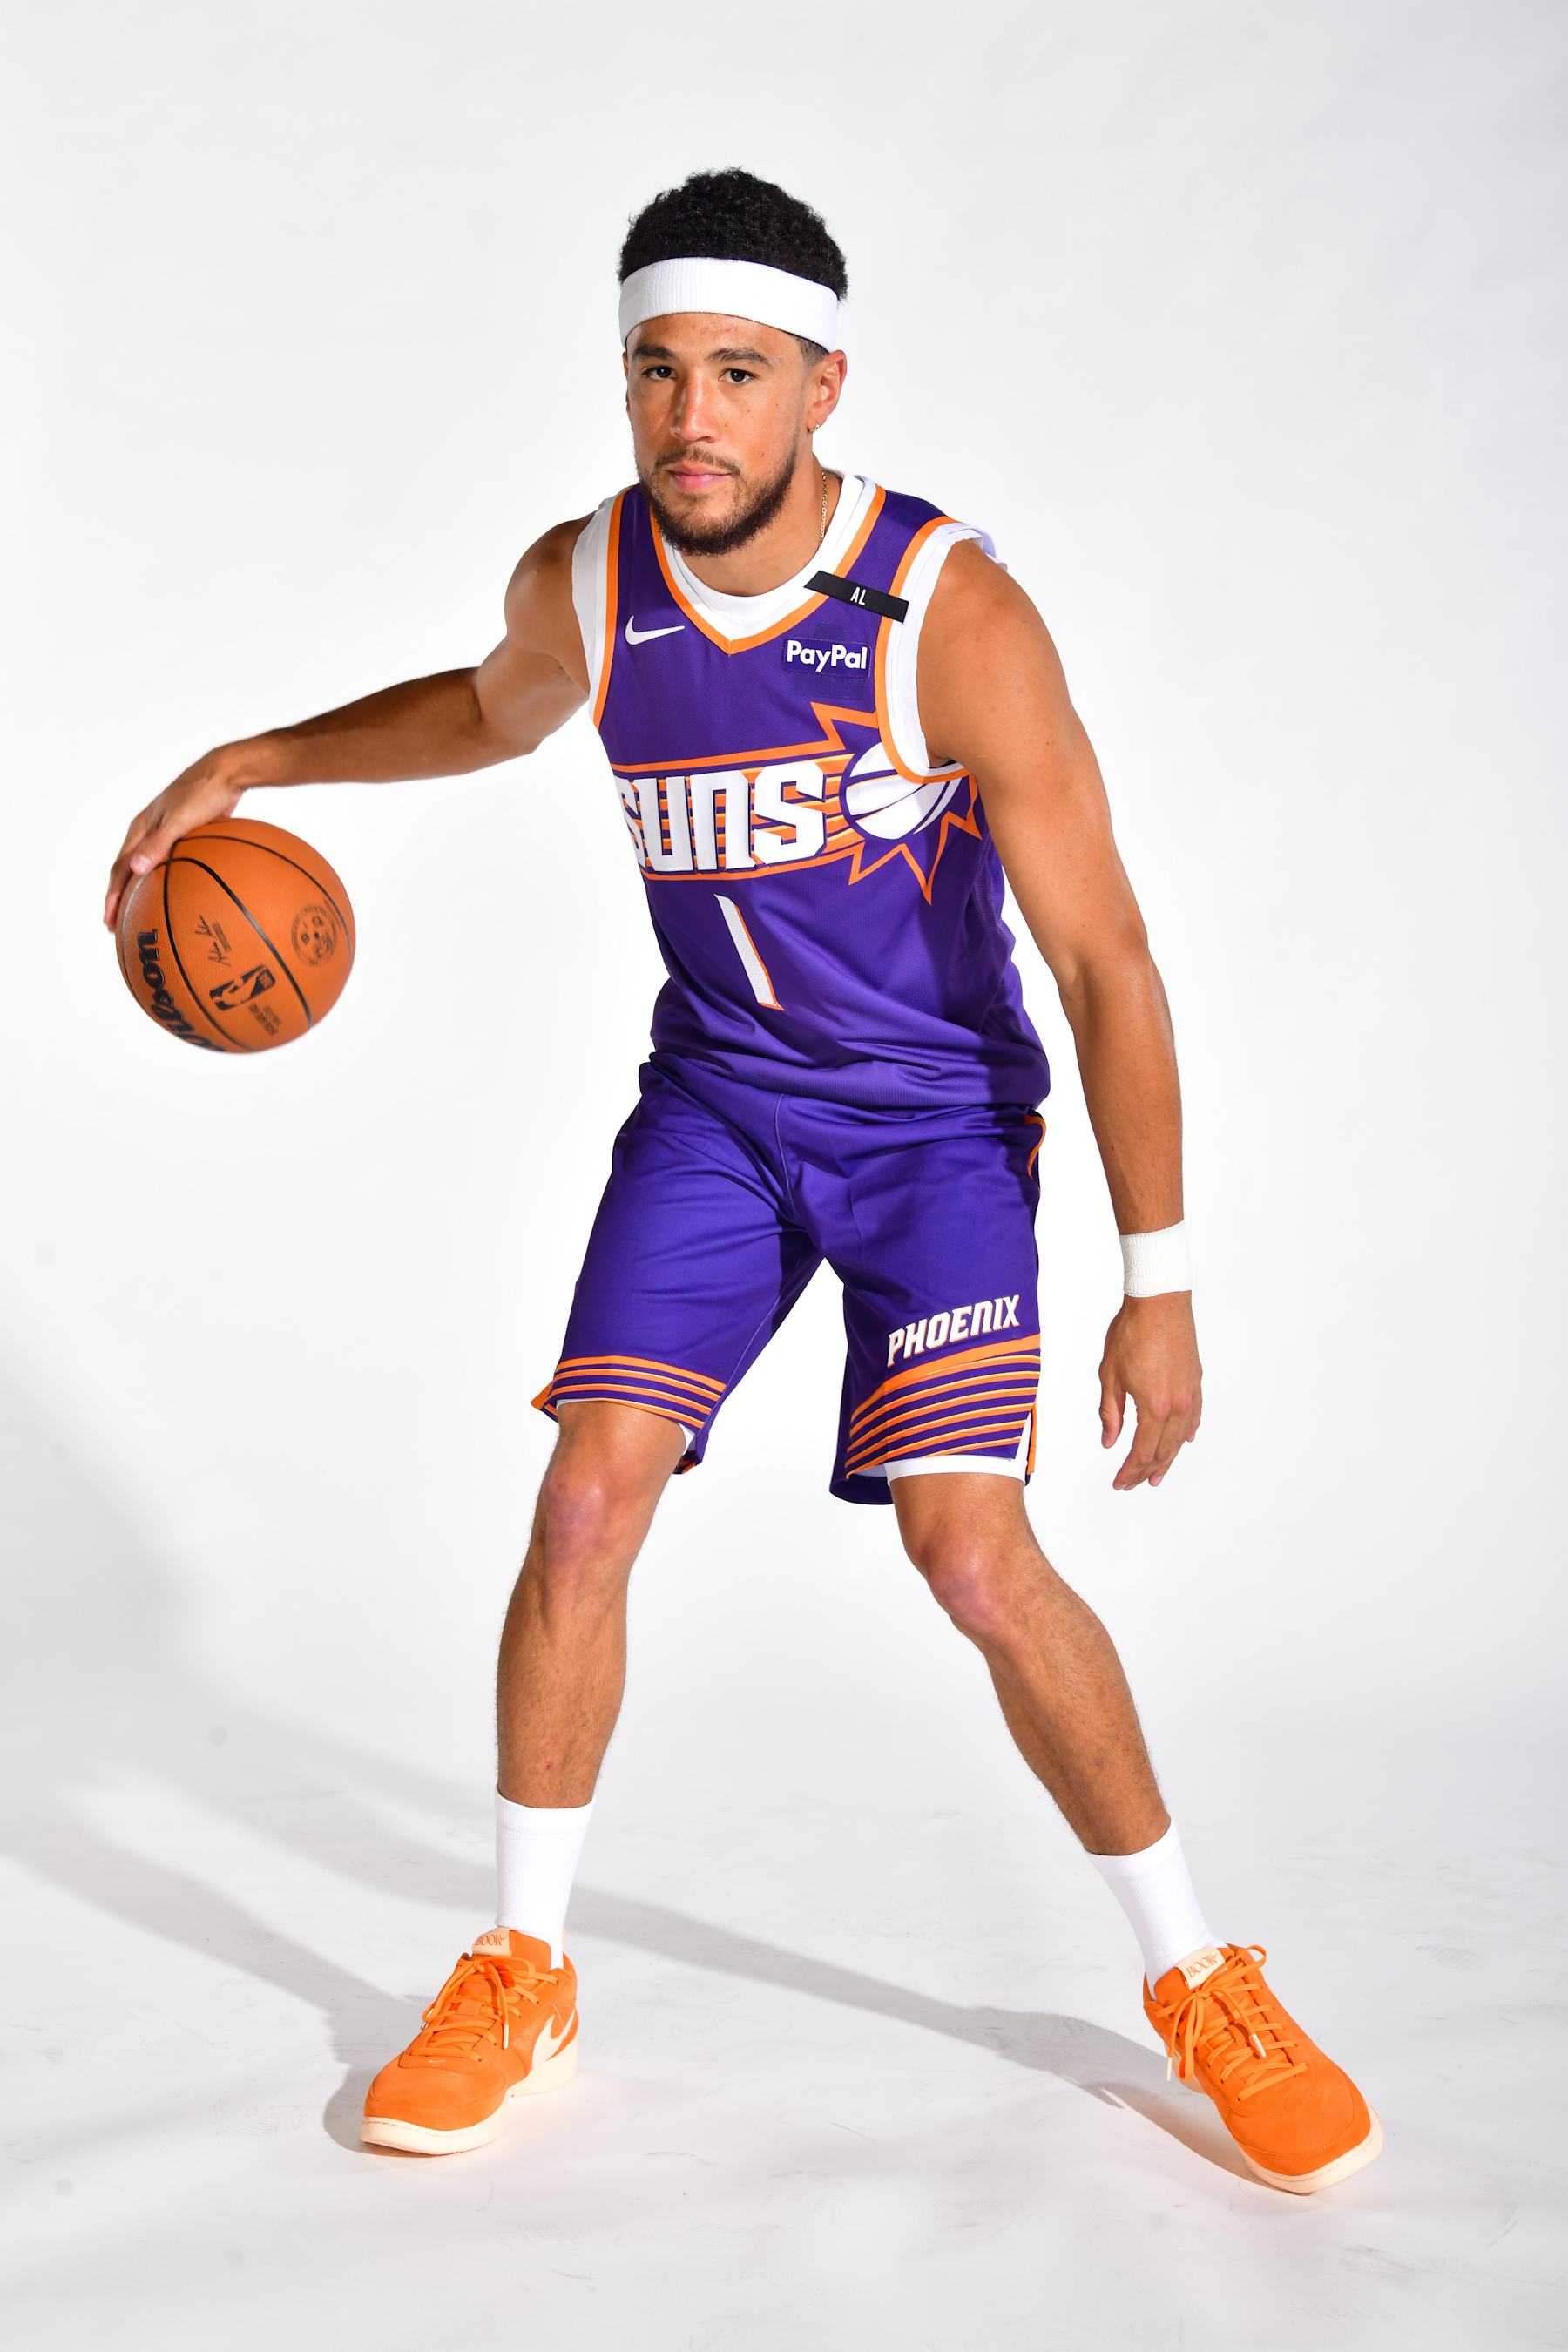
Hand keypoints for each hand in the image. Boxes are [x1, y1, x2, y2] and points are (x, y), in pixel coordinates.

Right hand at [103, 749, 247, 931]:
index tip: (109, 920)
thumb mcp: (180, 819)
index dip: (113, 897)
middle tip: (116, 926)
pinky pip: (168, 865)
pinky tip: (175, 894)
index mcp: (140, 829)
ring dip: (139, 892)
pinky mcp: (183, 836)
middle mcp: (147, 833)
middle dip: (120, 900)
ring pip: (146, 869)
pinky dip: (163, 881)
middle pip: (127, 872)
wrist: (226, 774)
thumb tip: (136, 870)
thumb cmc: (202, 793)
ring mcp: (164, 835)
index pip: (120, 869)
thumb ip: (158, 844)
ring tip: (139, 914)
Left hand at [1098, 1293, 1201, 1490]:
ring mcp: (1190, 1394)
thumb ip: (1110, 1413)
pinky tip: (1183, 1441)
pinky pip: (1193, 1417)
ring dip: (1168, 1459)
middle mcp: (1177, 1405)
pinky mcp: (1195, 1381)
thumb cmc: (1131, 1333)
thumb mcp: (1110, 1375)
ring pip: (1181, 1438)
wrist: (1159, 1302)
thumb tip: (1109, 1441)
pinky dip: (1186, 1434)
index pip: (1142, 1451)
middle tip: (1132, 1484)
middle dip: (1145, 1471)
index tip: (1119, 1483)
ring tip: (1156, 1475)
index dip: (1129, 1471)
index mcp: (1154, 1406)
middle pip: (1163, 1450)